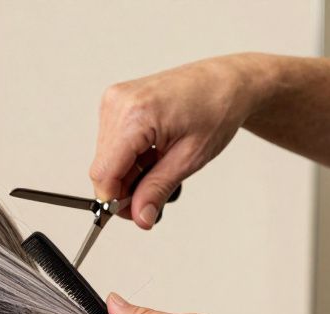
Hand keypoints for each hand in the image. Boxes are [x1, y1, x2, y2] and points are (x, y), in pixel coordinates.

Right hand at [90, 54, 264, 228]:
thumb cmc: (217, 108)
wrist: (227, 81)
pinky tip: (151, 151)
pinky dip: (128, 155)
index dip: (114, 200)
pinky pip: (111, 142)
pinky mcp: (116, 102)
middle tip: (152, 194)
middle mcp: (118, 103)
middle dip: (124, 187)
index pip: (104, 173)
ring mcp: (114, 100)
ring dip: (127, 171)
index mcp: (135, 115)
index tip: (132, 213)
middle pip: (102, 167)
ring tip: (158, 163)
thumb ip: (158, 190)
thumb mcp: (190, 158)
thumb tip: (140, 218)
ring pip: (105, 157)